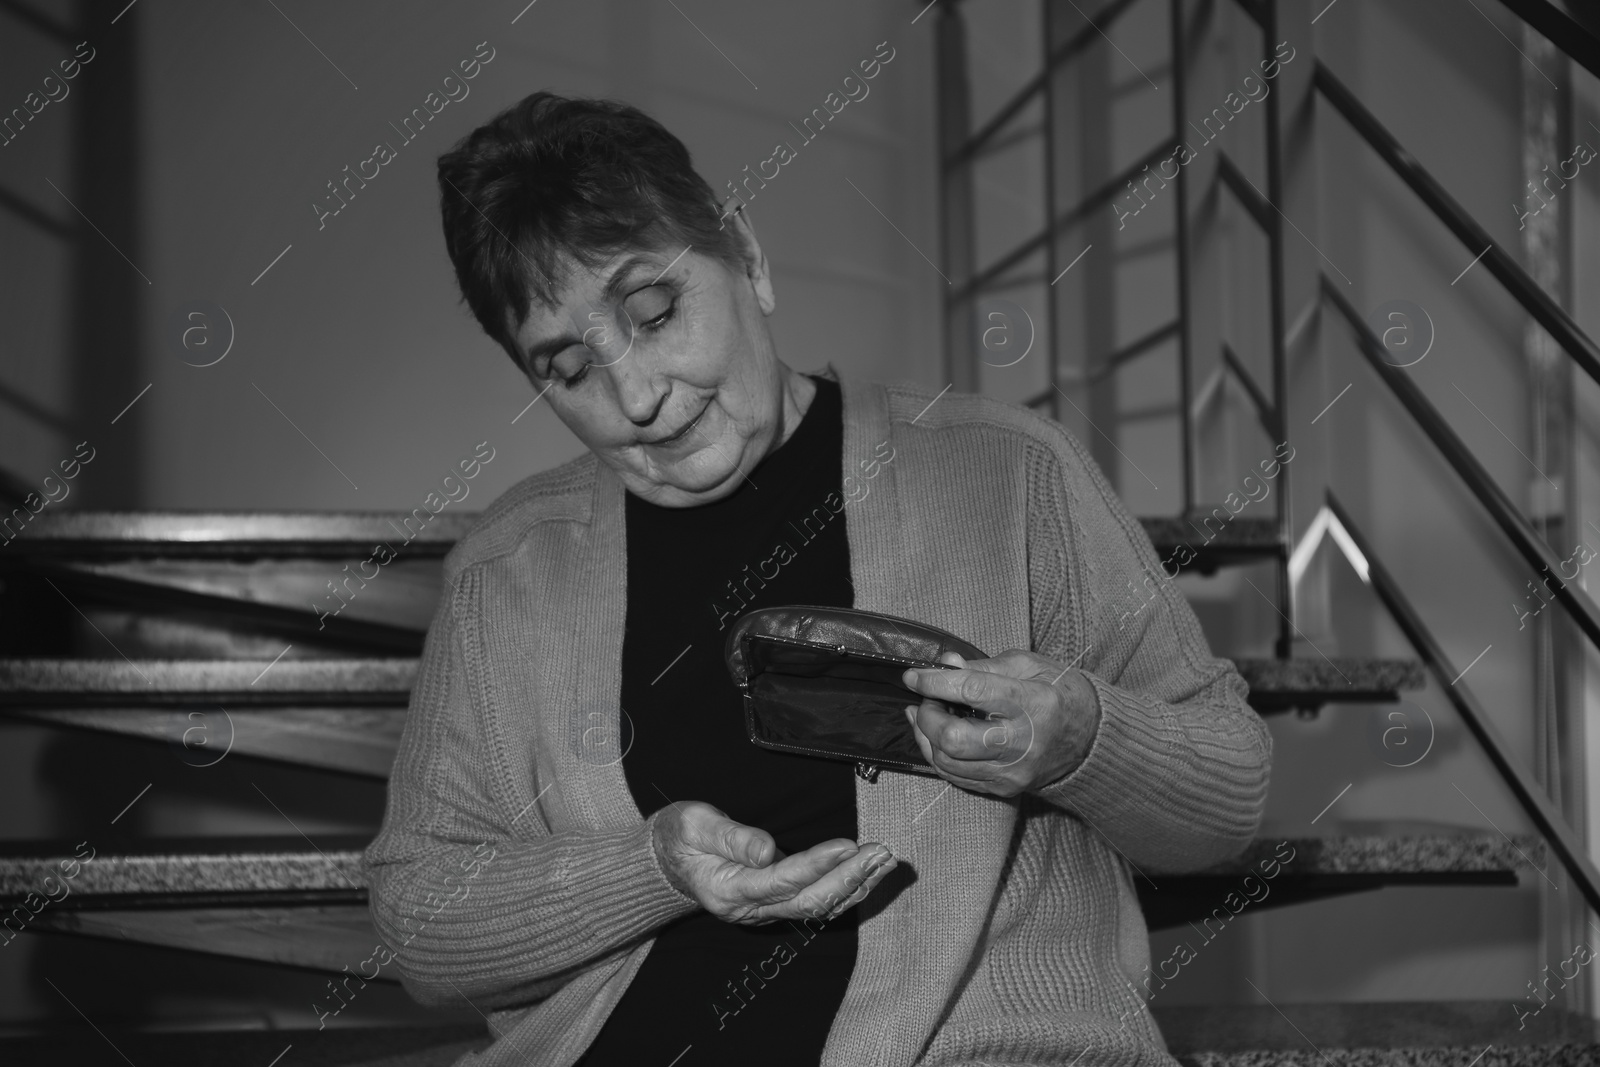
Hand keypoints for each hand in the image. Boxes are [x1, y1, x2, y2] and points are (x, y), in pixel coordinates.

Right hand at [649, 801, 897, 924]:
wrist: (666, 862)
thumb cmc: (679, 836)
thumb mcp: (694, 825)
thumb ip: (730, 837)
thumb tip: (767, 850)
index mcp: (729, 891)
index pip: (780, 881)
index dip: (816, 865)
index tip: (847, 846)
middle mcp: (751, 909)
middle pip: (809, 901)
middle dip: (849, 878)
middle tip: (882, 853)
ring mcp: (766, 911)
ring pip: (819, 907)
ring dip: (856, 885)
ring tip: (886, 861)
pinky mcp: (777, 904)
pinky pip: (818, 903)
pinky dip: (847, 888)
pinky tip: (869, 872)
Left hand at [901, 649, 1100, 797]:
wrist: (1093, 740)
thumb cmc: (1060, 693)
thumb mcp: (1029, 665)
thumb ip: (983, 666)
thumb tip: (945, 664)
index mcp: (1031, 702)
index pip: (972, 691)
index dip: (935, 683)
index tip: (914, 676)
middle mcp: (1022, 741)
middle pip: (954, 739)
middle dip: (928, 717)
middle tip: (927, 700)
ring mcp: (1013, 770)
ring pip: (949, 763)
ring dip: (926, 738)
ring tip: (927, 716)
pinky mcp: (1005, 788)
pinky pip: (957, 778)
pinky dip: (939, 756)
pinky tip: (937, 737)